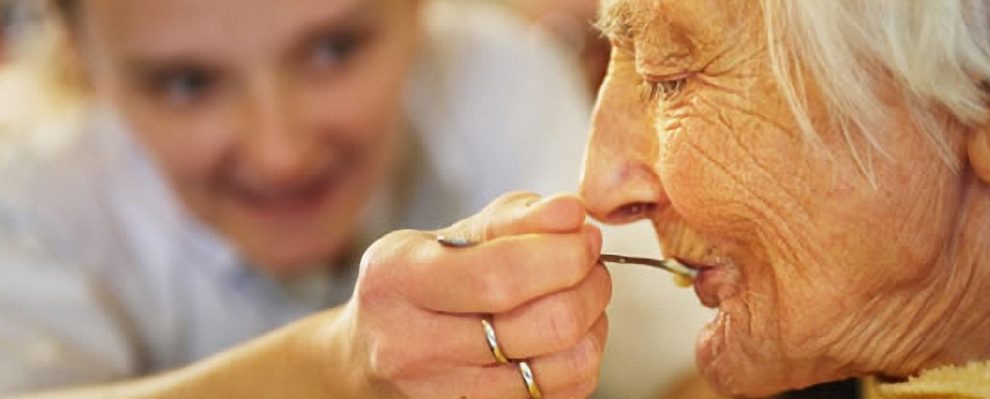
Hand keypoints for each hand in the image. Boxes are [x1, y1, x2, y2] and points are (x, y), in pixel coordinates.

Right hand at [346, 192, 609, 397]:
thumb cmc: (422, 282)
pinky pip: (563, 393)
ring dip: (593, 323)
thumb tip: (572, 214)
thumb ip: (515, 218)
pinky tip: (564, 336)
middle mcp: (411, 344)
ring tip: (579, 297)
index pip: (500, 275)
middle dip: (589, 286)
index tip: (584, 237)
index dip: (562, 255)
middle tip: (590, 264)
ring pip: (563, 366)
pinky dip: (580, 358)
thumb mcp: (451, 235)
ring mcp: (441, 394)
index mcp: (398, 279)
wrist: (373, 352)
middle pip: (543, 326)